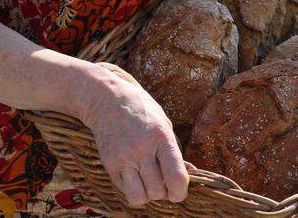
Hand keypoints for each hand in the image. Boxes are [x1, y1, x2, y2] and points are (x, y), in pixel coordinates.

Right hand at [79, 63, 188, 206]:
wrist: (107, 99)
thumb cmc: (142, 111)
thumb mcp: (164, 124)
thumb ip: (175, 152)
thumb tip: (190, 174)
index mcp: (161, 137)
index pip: (175, 177)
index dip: (180, 192)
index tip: (178, 190)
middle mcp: (141, 149)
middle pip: (158, 191)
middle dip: (163, 192)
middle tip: (162, 181)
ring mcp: (123, 157)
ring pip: (139, 197)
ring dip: (147, 194)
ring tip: (148, 182)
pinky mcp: (109, 164)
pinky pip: (124, 190)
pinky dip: (132, 188)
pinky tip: (134, 175)